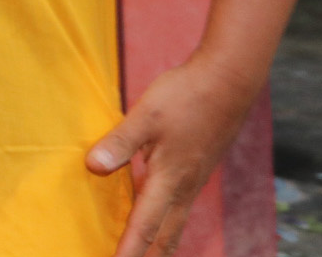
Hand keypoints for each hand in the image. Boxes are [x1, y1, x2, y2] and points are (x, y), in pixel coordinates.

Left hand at [86, 54, 257, 256]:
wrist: (228, 81)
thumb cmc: (186, 97)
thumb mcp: (145, 116)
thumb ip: (119, 143)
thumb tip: (93, 167)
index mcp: (170, 181)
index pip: (145, 228)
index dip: (129, 252)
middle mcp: (184, 189)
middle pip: (164, 238)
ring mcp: (193, 181)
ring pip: (173, 225)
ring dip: (157, 246)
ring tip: (139, 255)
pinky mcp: (195, 170)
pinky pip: (177, 209)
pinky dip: (164, 224)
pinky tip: (152, 218)